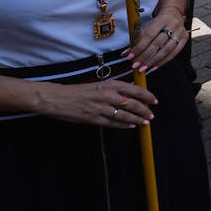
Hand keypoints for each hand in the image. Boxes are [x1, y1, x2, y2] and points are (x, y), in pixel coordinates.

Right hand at [38, 78, 157, 127]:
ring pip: (125, 116)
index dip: (148, 96)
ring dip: (137, 120)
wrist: (57, 98)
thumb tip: (131, 94)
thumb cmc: (77, 91)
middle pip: (134, 104)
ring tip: (144, 122)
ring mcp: (101, 108)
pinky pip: (113, 124)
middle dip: (145, 111)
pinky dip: (124, 126)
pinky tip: (131, 126)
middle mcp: (108, 96)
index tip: (154, 101)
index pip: (136, 90)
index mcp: (110, 85)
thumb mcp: (98, 85)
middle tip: (151, 115)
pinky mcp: (94, 119)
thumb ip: (114, 89)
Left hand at [126, 7, 188, 72]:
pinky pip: (174, 53)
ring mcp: (180, 32)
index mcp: (161, 19)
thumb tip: (127, 52)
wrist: (174, 13)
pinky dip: (163, 61)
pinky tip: (154, 67)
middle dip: (145, 56)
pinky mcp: (185, 38)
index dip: (139, 47)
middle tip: (136, 65)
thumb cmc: (158, 20)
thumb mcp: (149, 25)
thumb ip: (139, 37)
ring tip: (144, 68)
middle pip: (157, 43)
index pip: (148, 35)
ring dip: (153, 61)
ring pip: (166, 50)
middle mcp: (172, 25)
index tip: (130, 56)